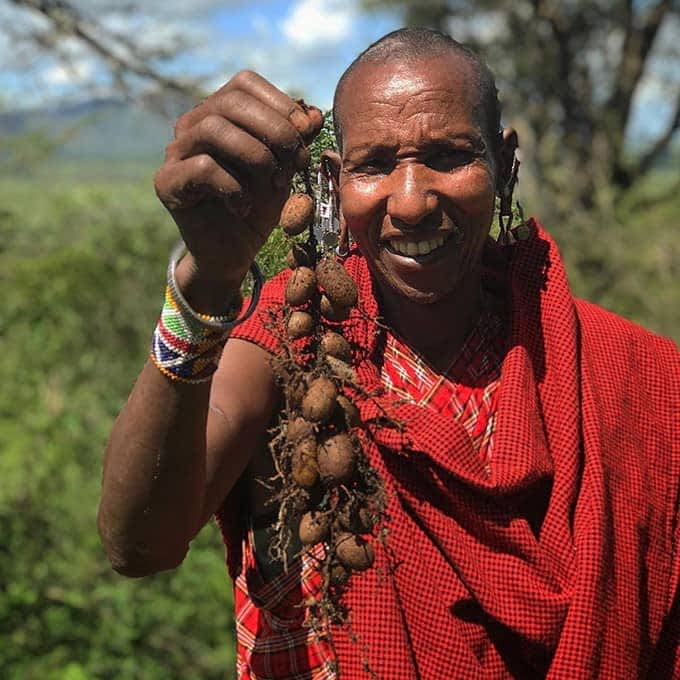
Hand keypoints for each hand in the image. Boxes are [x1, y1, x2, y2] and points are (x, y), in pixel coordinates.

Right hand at [154, 70, 322, 289]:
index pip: (245, 84)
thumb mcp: (284, 169)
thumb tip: (314, 115)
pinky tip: (245, 206)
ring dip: (257, 155)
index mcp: (219, 113)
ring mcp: (176, 152)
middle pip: (231, 101)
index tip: (306, 135)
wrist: (233, 253)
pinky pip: (202, 168)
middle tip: (297, 161)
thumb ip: (296, 141)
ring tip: (275, 183)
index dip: (281, 104)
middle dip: (276, 130)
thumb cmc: (258, 206)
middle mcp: (192, 125)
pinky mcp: (166, 183)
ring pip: (214, 129)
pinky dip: (234, 186)